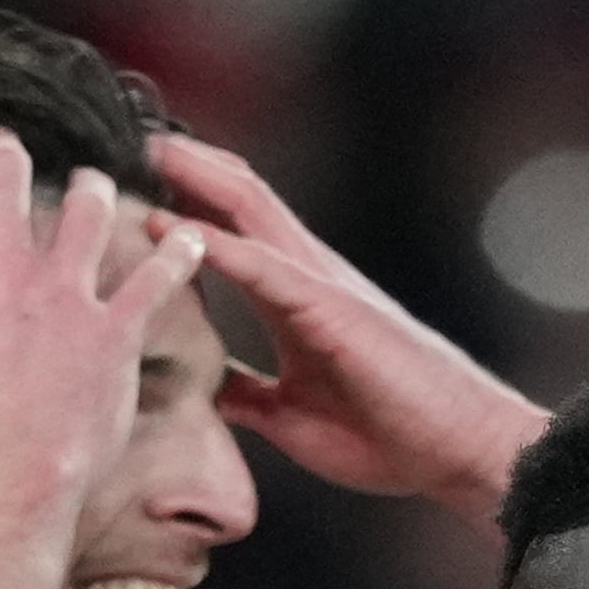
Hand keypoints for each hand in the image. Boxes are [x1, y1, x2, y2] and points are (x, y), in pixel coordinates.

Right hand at [0, 135, 208, 510]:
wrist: (7, 478)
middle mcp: (5, 268)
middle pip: (4, 176)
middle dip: (0, 152)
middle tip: (0, 149)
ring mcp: (66, 294)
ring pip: (86, 210)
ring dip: (90, 189)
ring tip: (92, 183)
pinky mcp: (114, 329)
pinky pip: (155, 279)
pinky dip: (177, 255)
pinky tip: (190, 239)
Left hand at [144, 132, 547, 514]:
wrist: (457, 449)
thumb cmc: (389, 435)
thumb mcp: (291, 417)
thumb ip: (247, 395)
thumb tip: (206, 391)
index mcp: (294, 298)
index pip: (235, 228)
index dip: (188, 197)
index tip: (134, 180)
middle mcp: (306, 276)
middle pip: (239, 196)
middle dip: (185, 165)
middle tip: (130, 139)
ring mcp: (321, 284)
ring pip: (250, 209)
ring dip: (196, 178)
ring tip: (146, 152)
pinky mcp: (332, 309)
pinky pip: (264, 266)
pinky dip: (217, 245)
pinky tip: (174, 230)